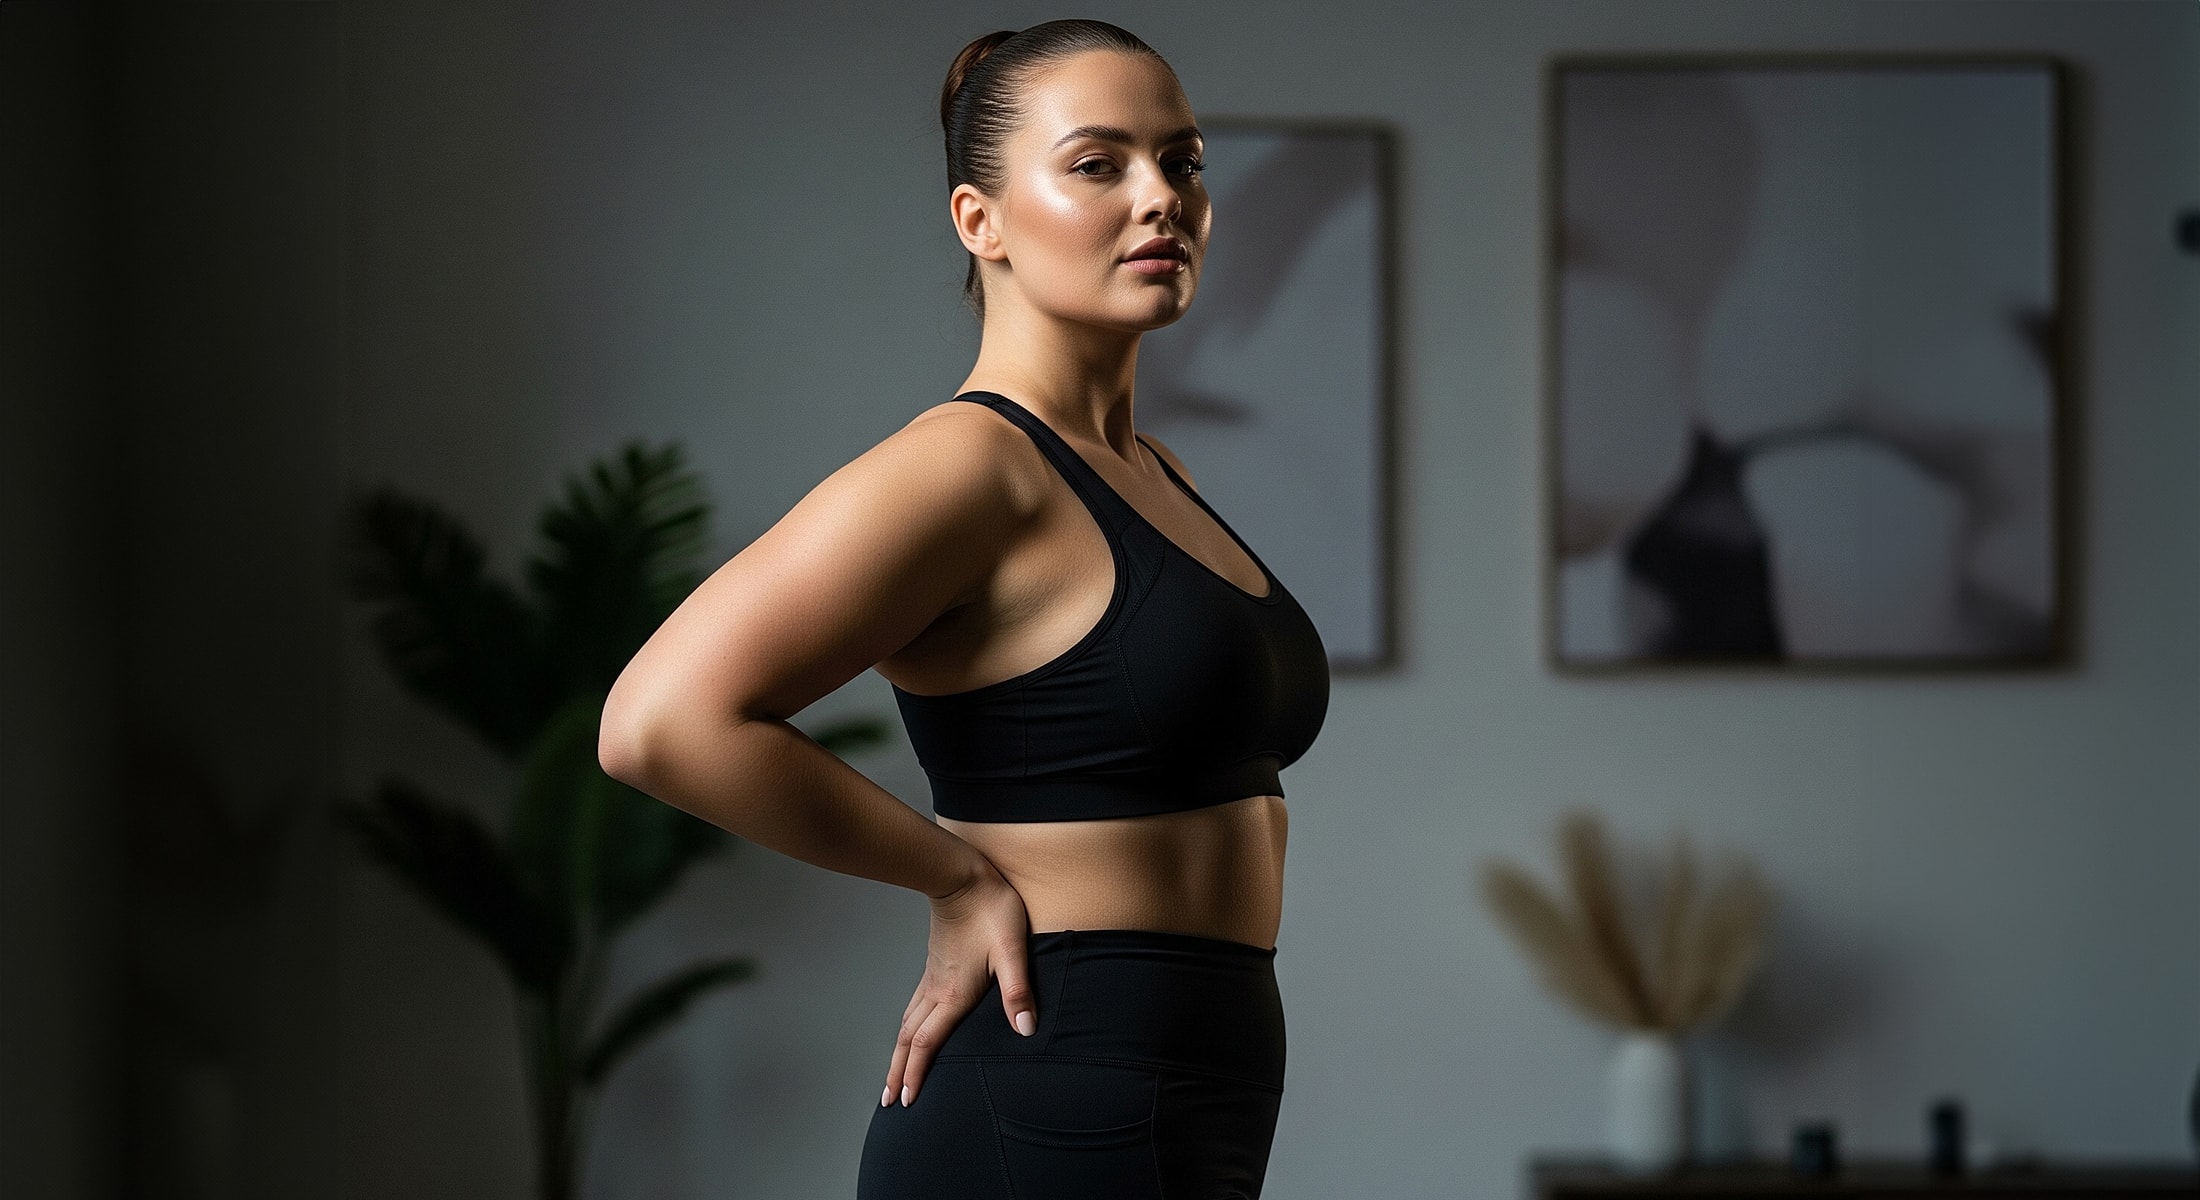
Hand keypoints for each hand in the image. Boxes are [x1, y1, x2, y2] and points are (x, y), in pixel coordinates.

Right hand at [883, 861, 1035, 1107]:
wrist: (963, 876)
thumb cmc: (991, 910)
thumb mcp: (1012, 950)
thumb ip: (1017, 992)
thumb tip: (1026, 1030)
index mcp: (953, 993)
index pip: (928, 1042)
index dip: (917, 1073)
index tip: (906, 1100)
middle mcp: (936, 990)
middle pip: (910, 1040)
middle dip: (899, 1072)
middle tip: (889, 1101)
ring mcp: (931, 978)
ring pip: (907, 1024)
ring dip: (899, 1053)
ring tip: (892, 1076)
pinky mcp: (934, 967)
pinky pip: (913, 1007)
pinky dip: (906, 1030)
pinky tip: (910, 1032)